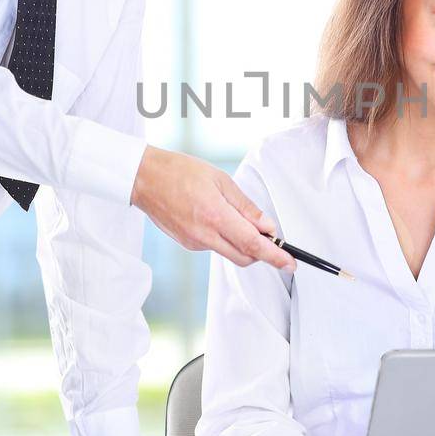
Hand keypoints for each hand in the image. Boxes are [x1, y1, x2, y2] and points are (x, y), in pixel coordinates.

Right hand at [130, 146, 295, 270]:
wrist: (144, 179)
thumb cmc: (179, 172)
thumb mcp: (220, 180)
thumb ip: (246, 207)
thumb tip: (266, 226)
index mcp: (215, 216)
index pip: (252, 244)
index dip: (274, 256)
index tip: (289, 263)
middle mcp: (204, 235)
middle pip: (244, 256)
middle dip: (261, 252)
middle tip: (271, 238)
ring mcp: (194, 242)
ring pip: (230, 252)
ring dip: (242, 243)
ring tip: (235, 216)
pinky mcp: (187, 244)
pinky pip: (215, 246)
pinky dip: (224, 238)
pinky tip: (216, 217)